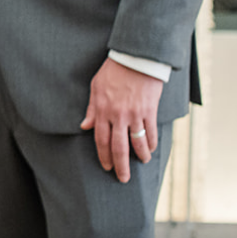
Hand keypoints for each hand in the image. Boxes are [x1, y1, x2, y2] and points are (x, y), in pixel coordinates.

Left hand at [79, 57, 164, 183]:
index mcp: (102, 110)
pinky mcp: (149, 111)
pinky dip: (152, 144)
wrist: (135, 59)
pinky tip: (152, 149)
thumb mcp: (95, 87)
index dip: (103, 156)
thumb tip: (84, 126)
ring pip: (137, 144)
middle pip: (118, 147)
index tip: (106, 167)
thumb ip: (91, 109)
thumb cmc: (113, 72)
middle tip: (123, 179)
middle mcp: (118, 116)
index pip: (100, 140)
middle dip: (121, 166)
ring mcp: (134, 115)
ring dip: (140, 157)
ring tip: (142, 163)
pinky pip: (151, 133)